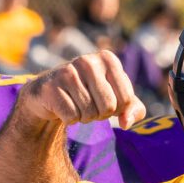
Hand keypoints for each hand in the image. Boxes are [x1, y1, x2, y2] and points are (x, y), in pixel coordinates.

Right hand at [19, 50, 145, 130]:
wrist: (50, 93)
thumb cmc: (89, 94)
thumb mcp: (116, 98)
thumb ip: (133, 109)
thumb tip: (126, 123)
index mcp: (108, 59)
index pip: (126, 99)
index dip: (117, 109)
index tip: (104, 101)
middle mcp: (88, 61)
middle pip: (109, 107)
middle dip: (100, 114)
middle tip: (89, 104)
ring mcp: (68, 72)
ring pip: (90, 114)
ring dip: (84, 117)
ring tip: (75, 104)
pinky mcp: (51, 87)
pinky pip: (71, 117)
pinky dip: (69, 119)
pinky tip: (63, 107)